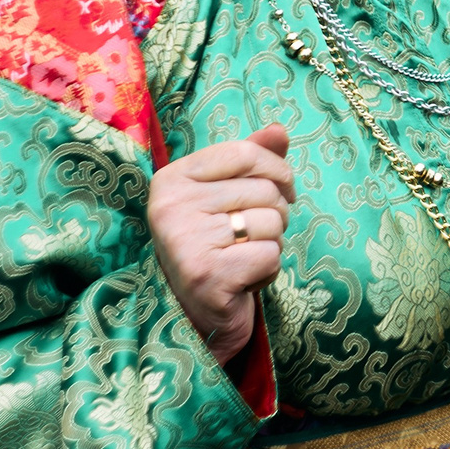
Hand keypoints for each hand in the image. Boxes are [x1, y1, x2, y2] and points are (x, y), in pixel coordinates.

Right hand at [148, 124, 294, 363]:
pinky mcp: (206, 275)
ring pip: (273, 222)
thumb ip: (252, 159)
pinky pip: (271, 255)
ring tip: (243, 258)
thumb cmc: (216, 248)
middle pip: (265, 189)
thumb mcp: (227, 196)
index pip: (245, 152)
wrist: (196, 318)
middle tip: (250, 238)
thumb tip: (279, 130)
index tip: (279, 191)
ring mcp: (185, 241)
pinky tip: (243, 280)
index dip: (277, 170)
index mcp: (171, 179)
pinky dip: (268, 270)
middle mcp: (170, 206)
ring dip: (272, 244)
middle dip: (275, 215)